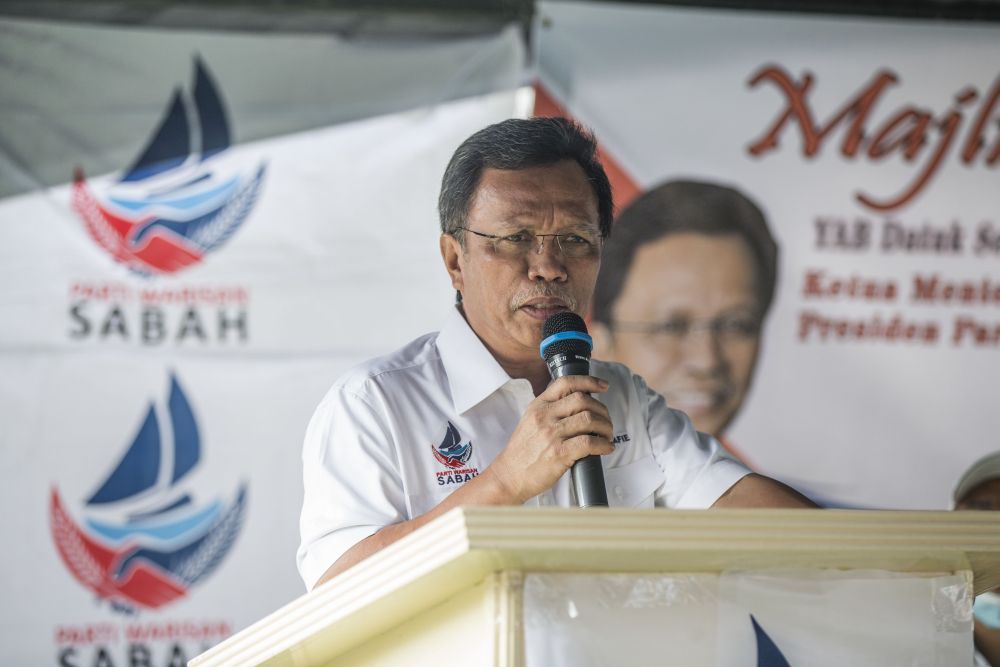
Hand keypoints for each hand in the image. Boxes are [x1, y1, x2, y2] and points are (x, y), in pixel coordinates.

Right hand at [488, 375, 613, 503]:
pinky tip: (606, 448)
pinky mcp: (559, 453)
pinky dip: (603, 444)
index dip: (589, 382)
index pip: (566, 383)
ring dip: (605, 427)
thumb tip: (580, 404)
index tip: (603, 386)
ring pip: (589, 419)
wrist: (509, 475)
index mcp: (538, 406)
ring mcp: (551, 434)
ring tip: (607, 435)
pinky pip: (589, 443)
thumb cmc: (522, 452)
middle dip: (602, 410)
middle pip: (583, 400)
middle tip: (606, 421)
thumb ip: (550, 410)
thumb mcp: (530, 421)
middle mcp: (545, 416)